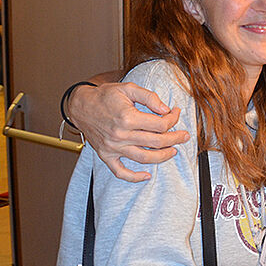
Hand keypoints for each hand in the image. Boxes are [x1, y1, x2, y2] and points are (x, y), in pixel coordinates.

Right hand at [69, 82, 189, 181]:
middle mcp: (120, 135)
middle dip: (175, 139)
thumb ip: (149, 97)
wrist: (80, 105)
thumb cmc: (105, 95)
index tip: (176, 113)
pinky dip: (134, 177)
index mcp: (128, 118)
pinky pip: (120, 172)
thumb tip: (166, 109)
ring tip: (173, 151)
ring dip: (163, 156)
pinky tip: (147, 176)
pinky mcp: (105, 155)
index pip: (160, 124)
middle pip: (157, 142)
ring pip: (144, 158)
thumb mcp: (128, 88)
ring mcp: (113, 147)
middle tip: (185, 136)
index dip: (173, 118)